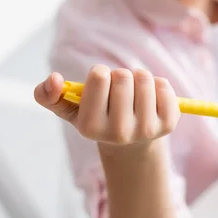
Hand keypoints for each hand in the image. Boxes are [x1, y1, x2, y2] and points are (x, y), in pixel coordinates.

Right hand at [34, 65, 180, 146]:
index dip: (100, 73)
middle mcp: (119, 133)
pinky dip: (158, 84)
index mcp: (91, 127)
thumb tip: (53, 79)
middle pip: (124, 76)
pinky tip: (151, 97)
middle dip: (120, 75)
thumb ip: (48, 95)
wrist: (130, 145)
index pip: (99, 77)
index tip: (101, 83)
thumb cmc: (97, 118)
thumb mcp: (69, 109)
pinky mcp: (168, 125)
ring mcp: (146, 130)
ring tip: (135, 92)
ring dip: (139, 78)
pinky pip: (165, 86)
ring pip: (145, 79)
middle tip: (119, 90)